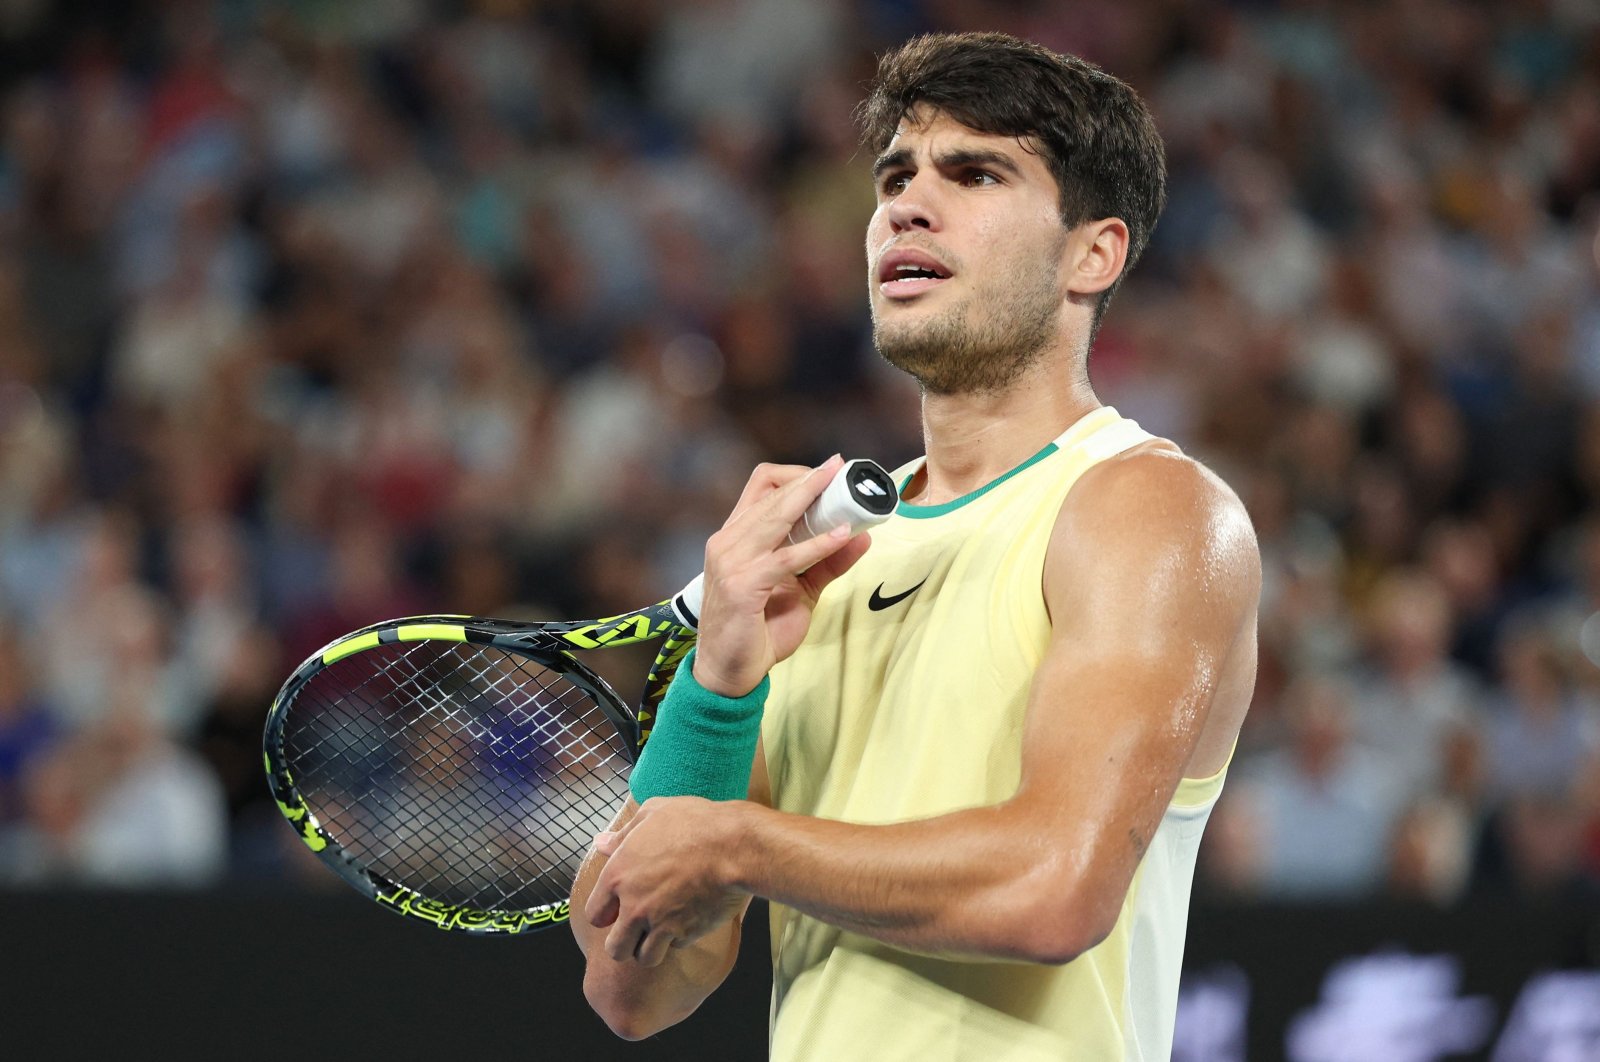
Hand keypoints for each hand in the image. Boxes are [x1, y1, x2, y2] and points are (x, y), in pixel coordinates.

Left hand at [585, 797, 749, 965]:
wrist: (733, 847)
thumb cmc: (694, 823)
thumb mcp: (653, 813)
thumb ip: (622, 834)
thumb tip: (600, 843)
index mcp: (618, 876)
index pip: (595, 914)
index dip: (606, 914)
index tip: (618, 910)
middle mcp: (634, 906)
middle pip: (615, 949)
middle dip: (625, 943)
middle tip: (639, 930)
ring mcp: (660, 924)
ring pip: (644, 957)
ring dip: (652, 948)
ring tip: (663, 931)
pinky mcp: (687, 933)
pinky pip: (676, 947)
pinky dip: (681, 938)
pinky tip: (690, 918)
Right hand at [692, 456, 872, 695]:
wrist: (728, 674)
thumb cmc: (758, 631)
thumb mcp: (800, 590)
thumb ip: (826, 562)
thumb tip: (861, 535)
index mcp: (736, 537)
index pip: (761, 486)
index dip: (795, 474)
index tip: (829, 473)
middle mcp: (728, 542)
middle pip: (770, 493)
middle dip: (810, 479)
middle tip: (840, 468)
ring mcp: (731, 562)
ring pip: (775, 517)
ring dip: (813, 500)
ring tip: (845, 492)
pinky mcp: (742, 585)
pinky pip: (786, 558)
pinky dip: (817, 545)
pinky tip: (841, 536)